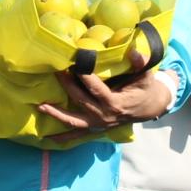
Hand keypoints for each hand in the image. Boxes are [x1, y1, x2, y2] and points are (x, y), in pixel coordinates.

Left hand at [38, 48, 172, 137]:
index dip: (84, 75)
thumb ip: (141, 64)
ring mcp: (98, 124)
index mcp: (115, 103)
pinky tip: (48, 138)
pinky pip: (77, 134)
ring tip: (40, 106)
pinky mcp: (95, 128)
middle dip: (66, 85)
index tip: (74, 62)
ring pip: (74, 121)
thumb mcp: (146, 77)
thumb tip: (135, 52)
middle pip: (80, 100)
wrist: (149, 108)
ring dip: (56, 114)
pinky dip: (64, 137)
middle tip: (55, 71)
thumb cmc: (145, 89)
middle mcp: (104, 116)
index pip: (96, 88)